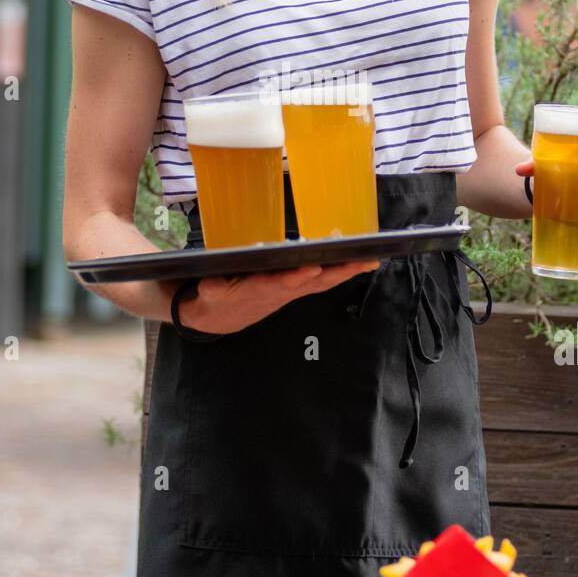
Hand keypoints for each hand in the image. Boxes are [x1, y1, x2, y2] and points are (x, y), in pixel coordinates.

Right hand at [173, 259, 380, 335]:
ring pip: (322, 282)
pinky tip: (362, 262)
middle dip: (336, 272)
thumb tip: (212, 284)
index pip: (279, 285)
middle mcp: (280, 293)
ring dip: (346, 271)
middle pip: (312, 283)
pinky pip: (323, 281)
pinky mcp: (296, 289)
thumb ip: (211, 288)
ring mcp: (291, 292)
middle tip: (359, 260)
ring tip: (370, 259)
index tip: (312, 268)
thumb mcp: (207, 295)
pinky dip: (342, 271)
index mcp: (258, 292)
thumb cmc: (214, 299)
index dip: (295, 278)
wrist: (220, 317)